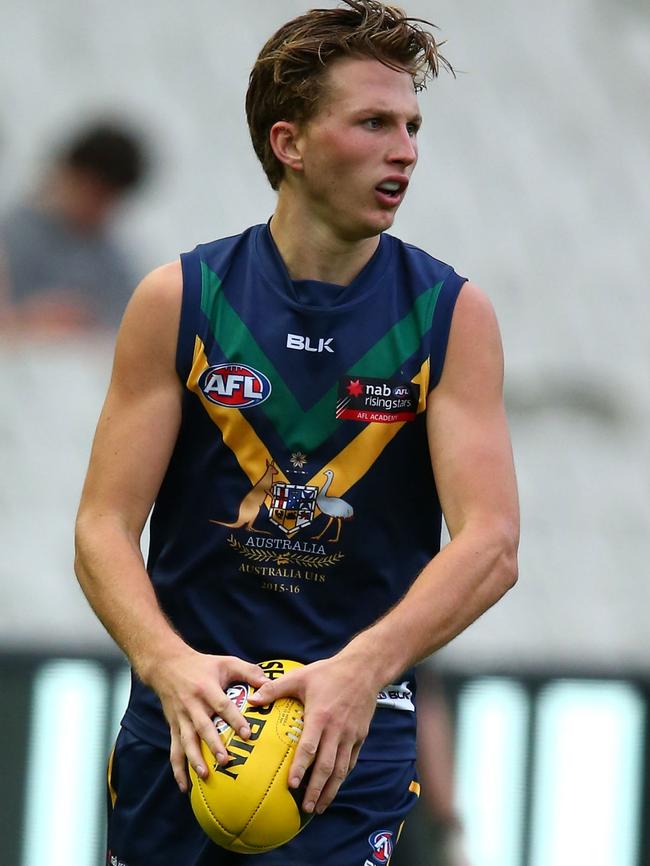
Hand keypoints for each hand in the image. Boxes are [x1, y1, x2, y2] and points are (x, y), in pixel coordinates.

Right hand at [146, 647, 266, 792]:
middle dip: (214, 744)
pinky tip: (185, 787)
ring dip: (195, 759)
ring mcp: (181, 718)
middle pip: (203, 727)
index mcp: (207, 688)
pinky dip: (178, 769)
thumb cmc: (202, 665)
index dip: (235, 720)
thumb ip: (249, 671)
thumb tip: (270, 683)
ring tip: (205, 775)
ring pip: (187, 741)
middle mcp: (193, 705)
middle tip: (226, 760)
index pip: (222, 706)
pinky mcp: (173, 726)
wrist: (166, 665)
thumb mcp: (226, 662)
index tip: (247, 734)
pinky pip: (174, 750)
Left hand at [248, 653, 377, 814]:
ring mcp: (350, 735)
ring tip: (319, 806)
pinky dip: (342, 777)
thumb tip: (252, 700)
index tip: (292, 785)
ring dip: (330, 790)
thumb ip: (275, 688)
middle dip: (316, 789)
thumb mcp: (300, 676)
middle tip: (306, 807)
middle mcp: (337, 729)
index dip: (301, 768)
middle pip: (327, 766)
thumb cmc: (329, 672)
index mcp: (320, 716)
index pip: (309, 747)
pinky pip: (351, 761)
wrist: (364, 669)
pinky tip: (334, 786)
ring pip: (341, 769)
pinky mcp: (360, 736)